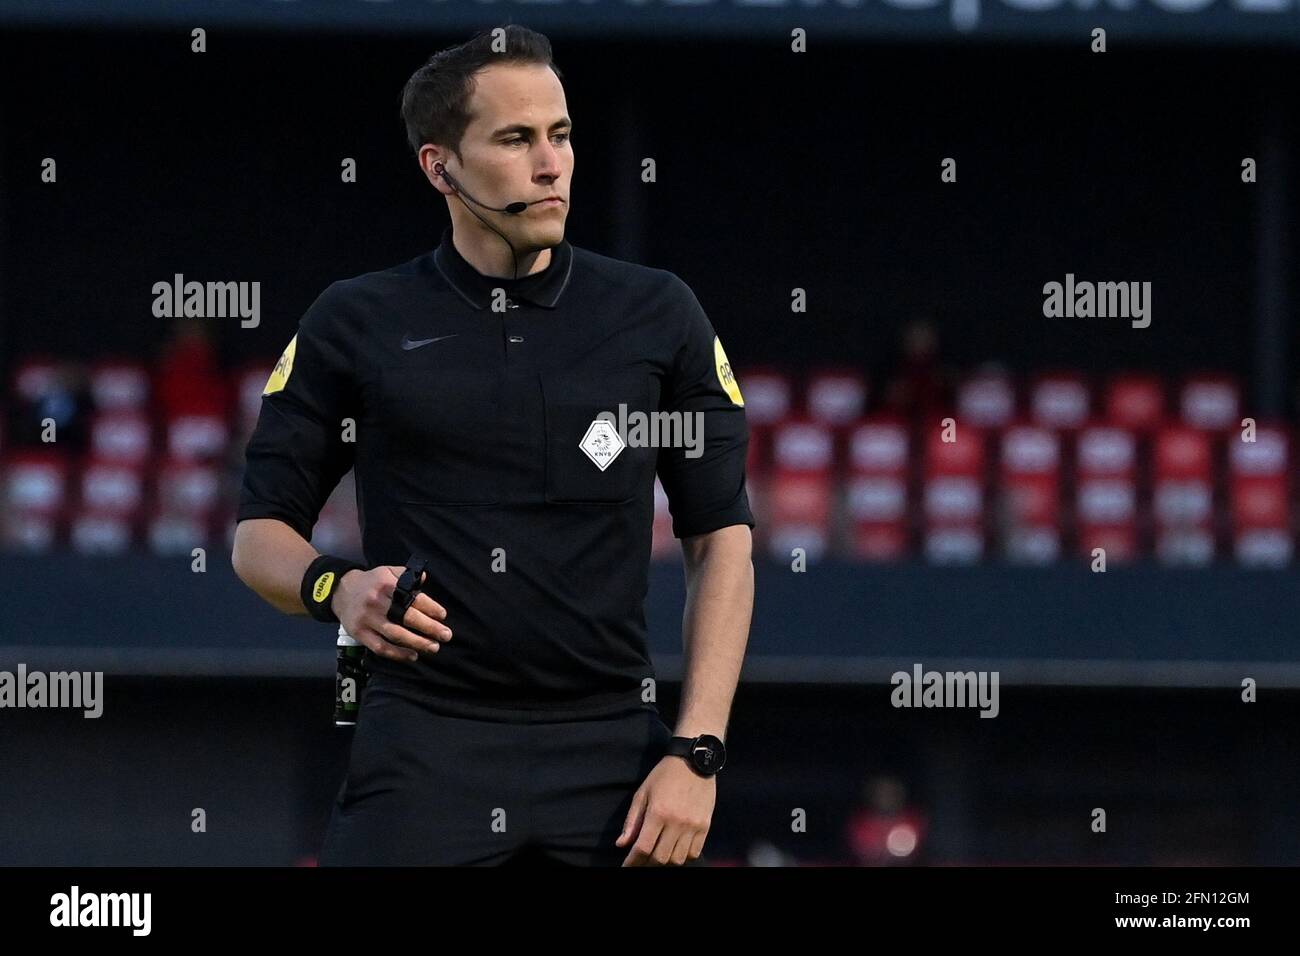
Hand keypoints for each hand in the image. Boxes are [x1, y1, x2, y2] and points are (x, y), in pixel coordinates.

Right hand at [332, 566, 451, 662]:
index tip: (442, 616)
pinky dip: (397, 654)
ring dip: (417, 643)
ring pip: (395, 635)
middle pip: (406, 617)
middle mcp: (377, 602)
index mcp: (386, 585)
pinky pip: (380, 647)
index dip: (430, 608)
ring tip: (433, 647)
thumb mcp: (387, 571)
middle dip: (429, 628)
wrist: (339, 591)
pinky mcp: (360, 633)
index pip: (412, 598)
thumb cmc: (370, 582)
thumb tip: (424, 579)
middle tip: (446, 635)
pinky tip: (412, 655)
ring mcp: (367, 620)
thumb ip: (406, 574)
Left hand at [616, 757, 715, 865]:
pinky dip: (682, 857)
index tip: (626, 867)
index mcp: (658, 813)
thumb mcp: (642, 793)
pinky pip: (694, 853)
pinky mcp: (705, 826)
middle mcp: (676, 822)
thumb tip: (621, 844)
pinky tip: (675, 850)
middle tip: (641, 861)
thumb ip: (632, 820)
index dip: (633, 862)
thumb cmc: (664, 775)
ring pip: (677, 859)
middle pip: (660, 858)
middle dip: (647, 864)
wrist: (694, 761)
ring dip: (665, 861)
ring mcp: (693, 826)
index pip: (643, 848)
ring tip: (658, 855)